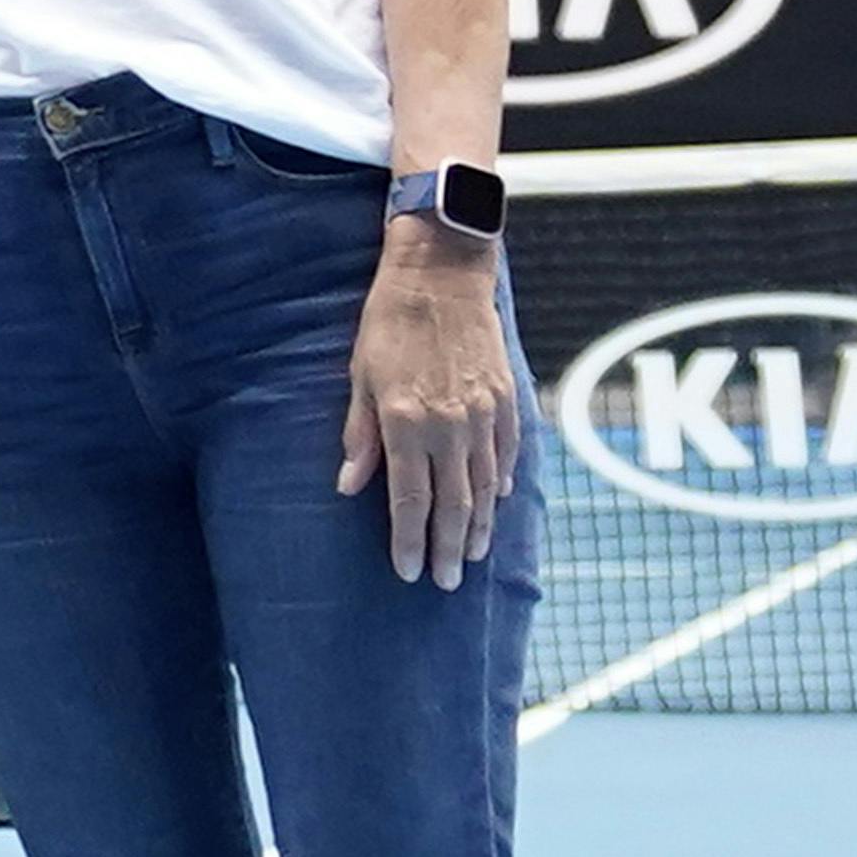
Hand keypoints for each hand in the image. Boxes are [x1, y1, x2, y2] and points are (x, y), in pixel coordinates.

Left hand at [336, 228, 523, 589]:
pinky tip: (495, 502)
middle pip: (453, 503)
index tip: (407, 572)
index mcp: (408, 422)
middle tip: (445, 582)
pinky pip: (506, 453)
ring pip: (485, 485)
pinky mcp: (506, 399)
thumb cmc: (388, 324)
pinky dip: (500, 481)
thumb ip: (360, 436)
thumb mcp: (359, 377)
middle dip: (447, 548)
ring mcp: (484, 413)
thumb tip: (350, 488)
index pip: (411, 499)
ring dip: (478, 524)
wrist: (441, 274)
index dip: (409, 540)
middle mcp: (451, 425)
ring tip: (471, 554)